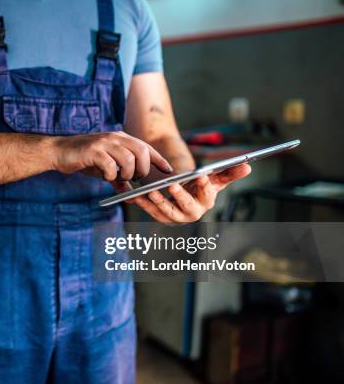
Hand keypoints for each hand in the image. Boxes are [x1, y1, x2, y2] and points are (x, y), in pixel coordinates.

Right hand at [52, 131, 172, 180]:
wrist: (59, 152)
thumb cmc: (83, 159)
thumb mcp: (104, 169)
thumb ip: (118, 179)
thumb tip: (130, 195)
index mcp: (120, 139)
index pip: (146, 147)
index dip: (159, 159)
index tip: (169, 171)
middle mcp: (115, 137)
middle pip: (141, 151)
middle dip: (143, 169)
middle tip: (136, 179)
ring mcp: (104, 143)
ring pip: (128, 158)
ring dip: (127, 173)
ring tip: (119, 178)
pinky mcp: (93, 151)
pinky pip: (110, 165)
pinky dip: (111, 175)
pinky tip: (105, 176)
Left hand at [116, 164, 251, 222]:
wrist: (182, 192)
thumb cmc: (199, 185)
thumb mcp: (214, 177)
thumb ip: (229, 172)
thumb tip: (248, 166)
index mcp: (207, 202)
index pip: (208, 195)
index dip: (205, 186)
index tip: (201, 175)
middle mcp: (192, 213)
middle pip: (187, 207)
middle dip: (180, 197)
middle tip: (172, 185)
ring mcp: (176, 217)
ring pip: (167, 213)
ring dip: (159, 203)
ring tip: (152, 192)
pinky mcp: (162, 217)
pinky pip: (151, 212)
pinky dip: (144, 204)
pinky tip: (137, 196)